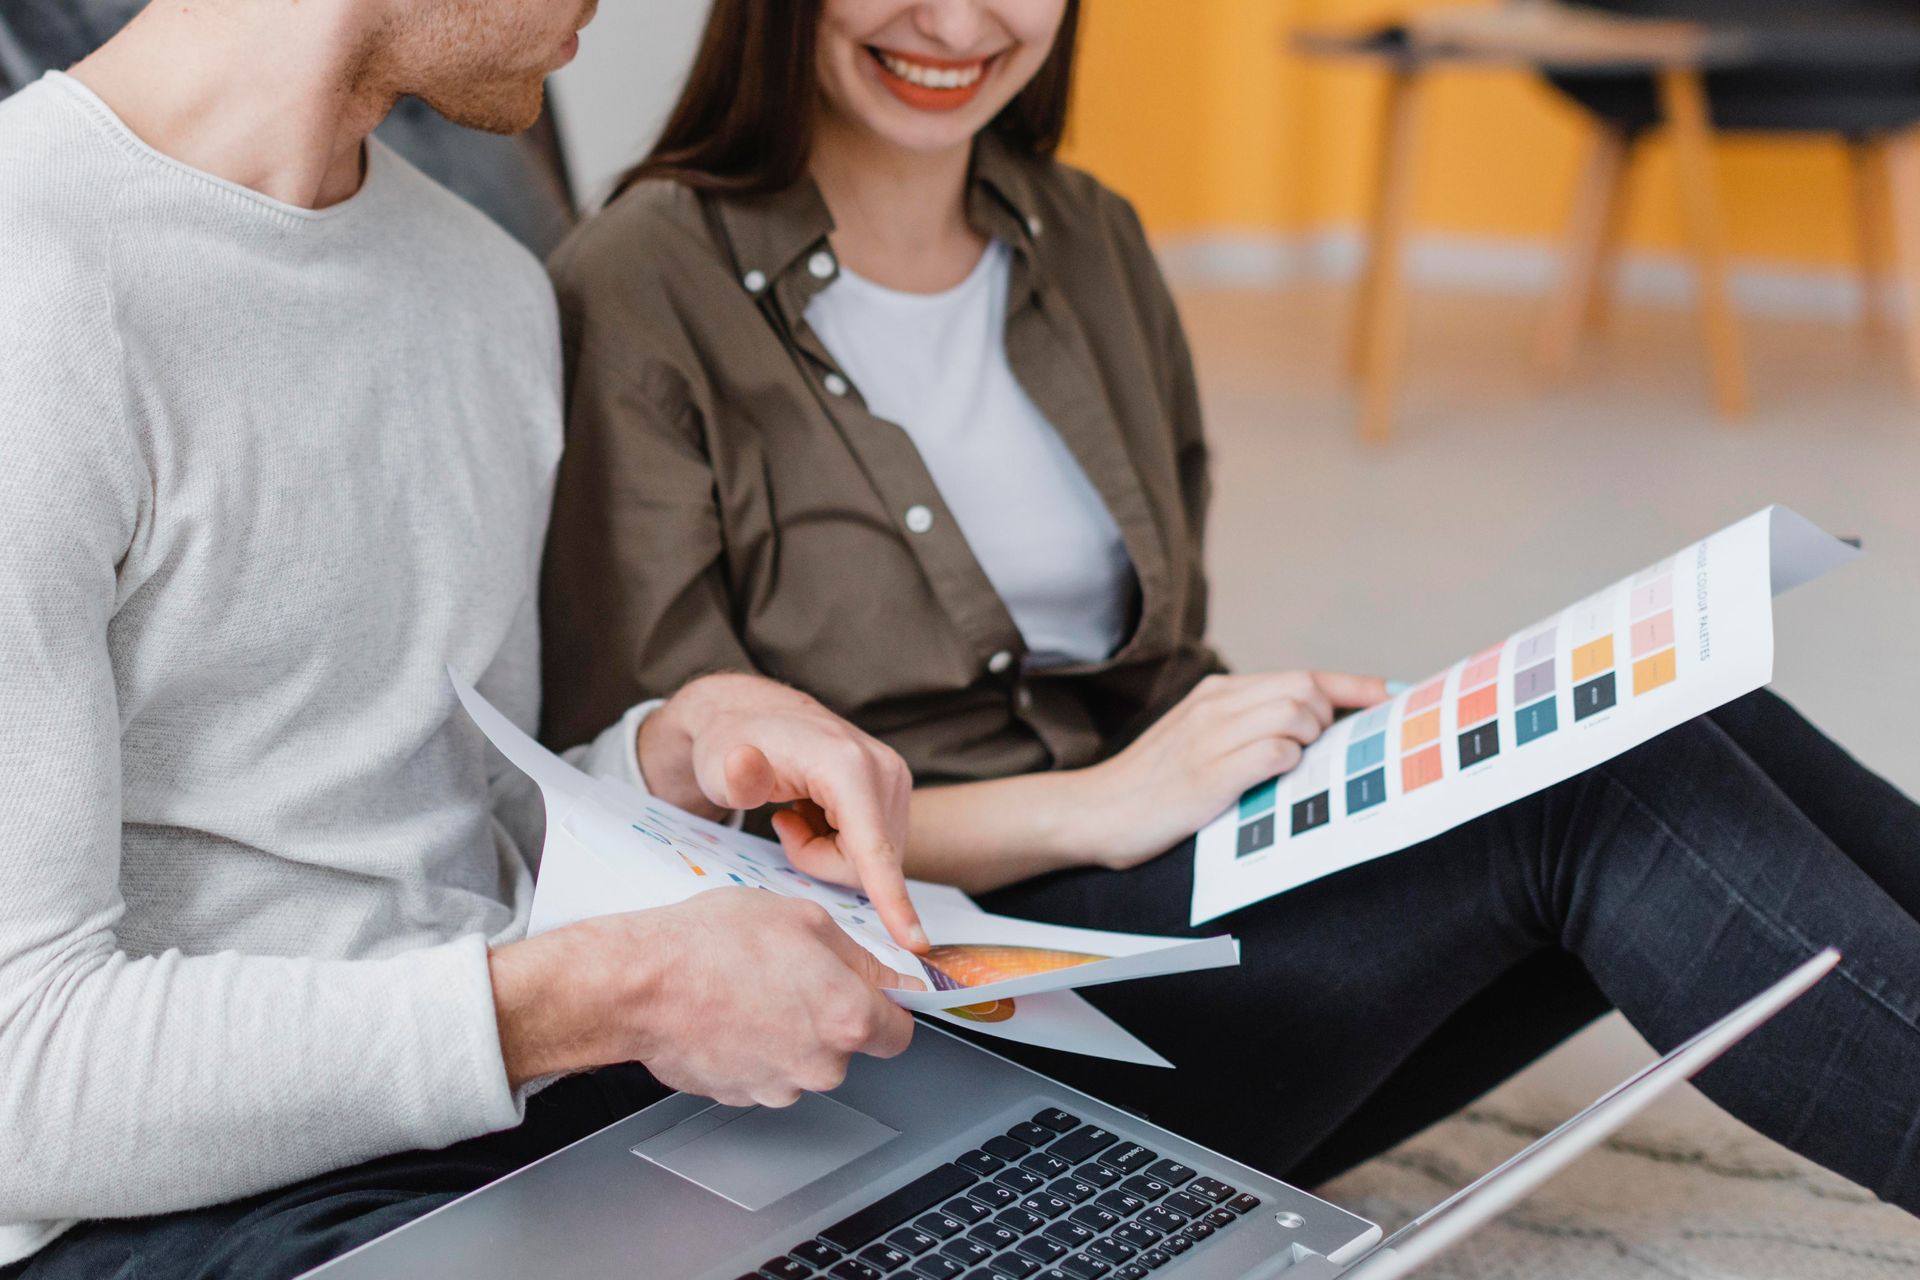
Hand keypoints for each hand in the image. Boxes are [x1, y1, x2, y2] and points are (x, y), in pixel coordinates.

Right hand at [489, 889, 921, 1102]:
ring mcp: (777, 1086)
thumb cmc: (714, 944)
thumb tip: (887, 975)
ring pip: (802, 1058)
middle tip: (790, 972)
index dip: (886, 1006)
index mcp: (848, 1019)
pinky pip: (763, 1068)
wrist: (641, 983)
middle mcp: (820, 1065)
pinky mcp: (739, 1095)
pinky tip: (729, 1010)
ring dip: (788, 1029)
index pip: (899, 1031)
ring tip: (750, 987)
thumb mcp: (803, 919)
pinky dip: (754, 1045)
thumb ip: (858, 955)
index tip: (869, 990)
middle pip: (847, 1045)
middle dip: (828, 1012)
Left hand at [637, 673, 925, 951]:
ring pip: (874, 859)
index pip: (874, 849)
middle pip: (870, 864)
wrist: (750, 715)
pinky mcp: (894, 788)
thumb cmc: (732, 744)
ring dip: (830, 852)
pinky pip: (875, 846)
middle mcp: (883, 770)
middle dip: (823, 862)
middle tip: (784, 824)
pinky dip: (841, 841)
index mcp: (848, 767)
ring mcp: (894, 779)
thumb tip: (743, 764)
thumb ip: (735, 775)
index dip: (892, 899)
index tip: (916, 945)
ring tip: (797, 812)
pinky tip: (815, 811)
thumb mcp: (722, 764)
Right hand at [1072, 671, 1388, 869]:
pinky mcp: (1209, 773)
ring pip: (1296, 715)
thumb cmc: (1153, 785)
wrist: (1094, 812)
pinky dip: (1288, 765)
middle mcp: (1216, 704)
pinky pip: (1275, 752)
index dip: (1353, 685)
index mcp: (1217, 691)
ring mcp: (1211, 736)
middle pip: (1306, 689)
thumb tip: (1314, 727)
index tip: (1389, 696)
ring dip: (1308, 742)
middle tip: (1313, 753)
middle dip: (1327, 720)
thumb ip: (1248, 724)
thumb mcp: (1199, 737)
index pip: (1303, 675)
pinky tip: (1271, 782)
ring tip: (1287, 769)